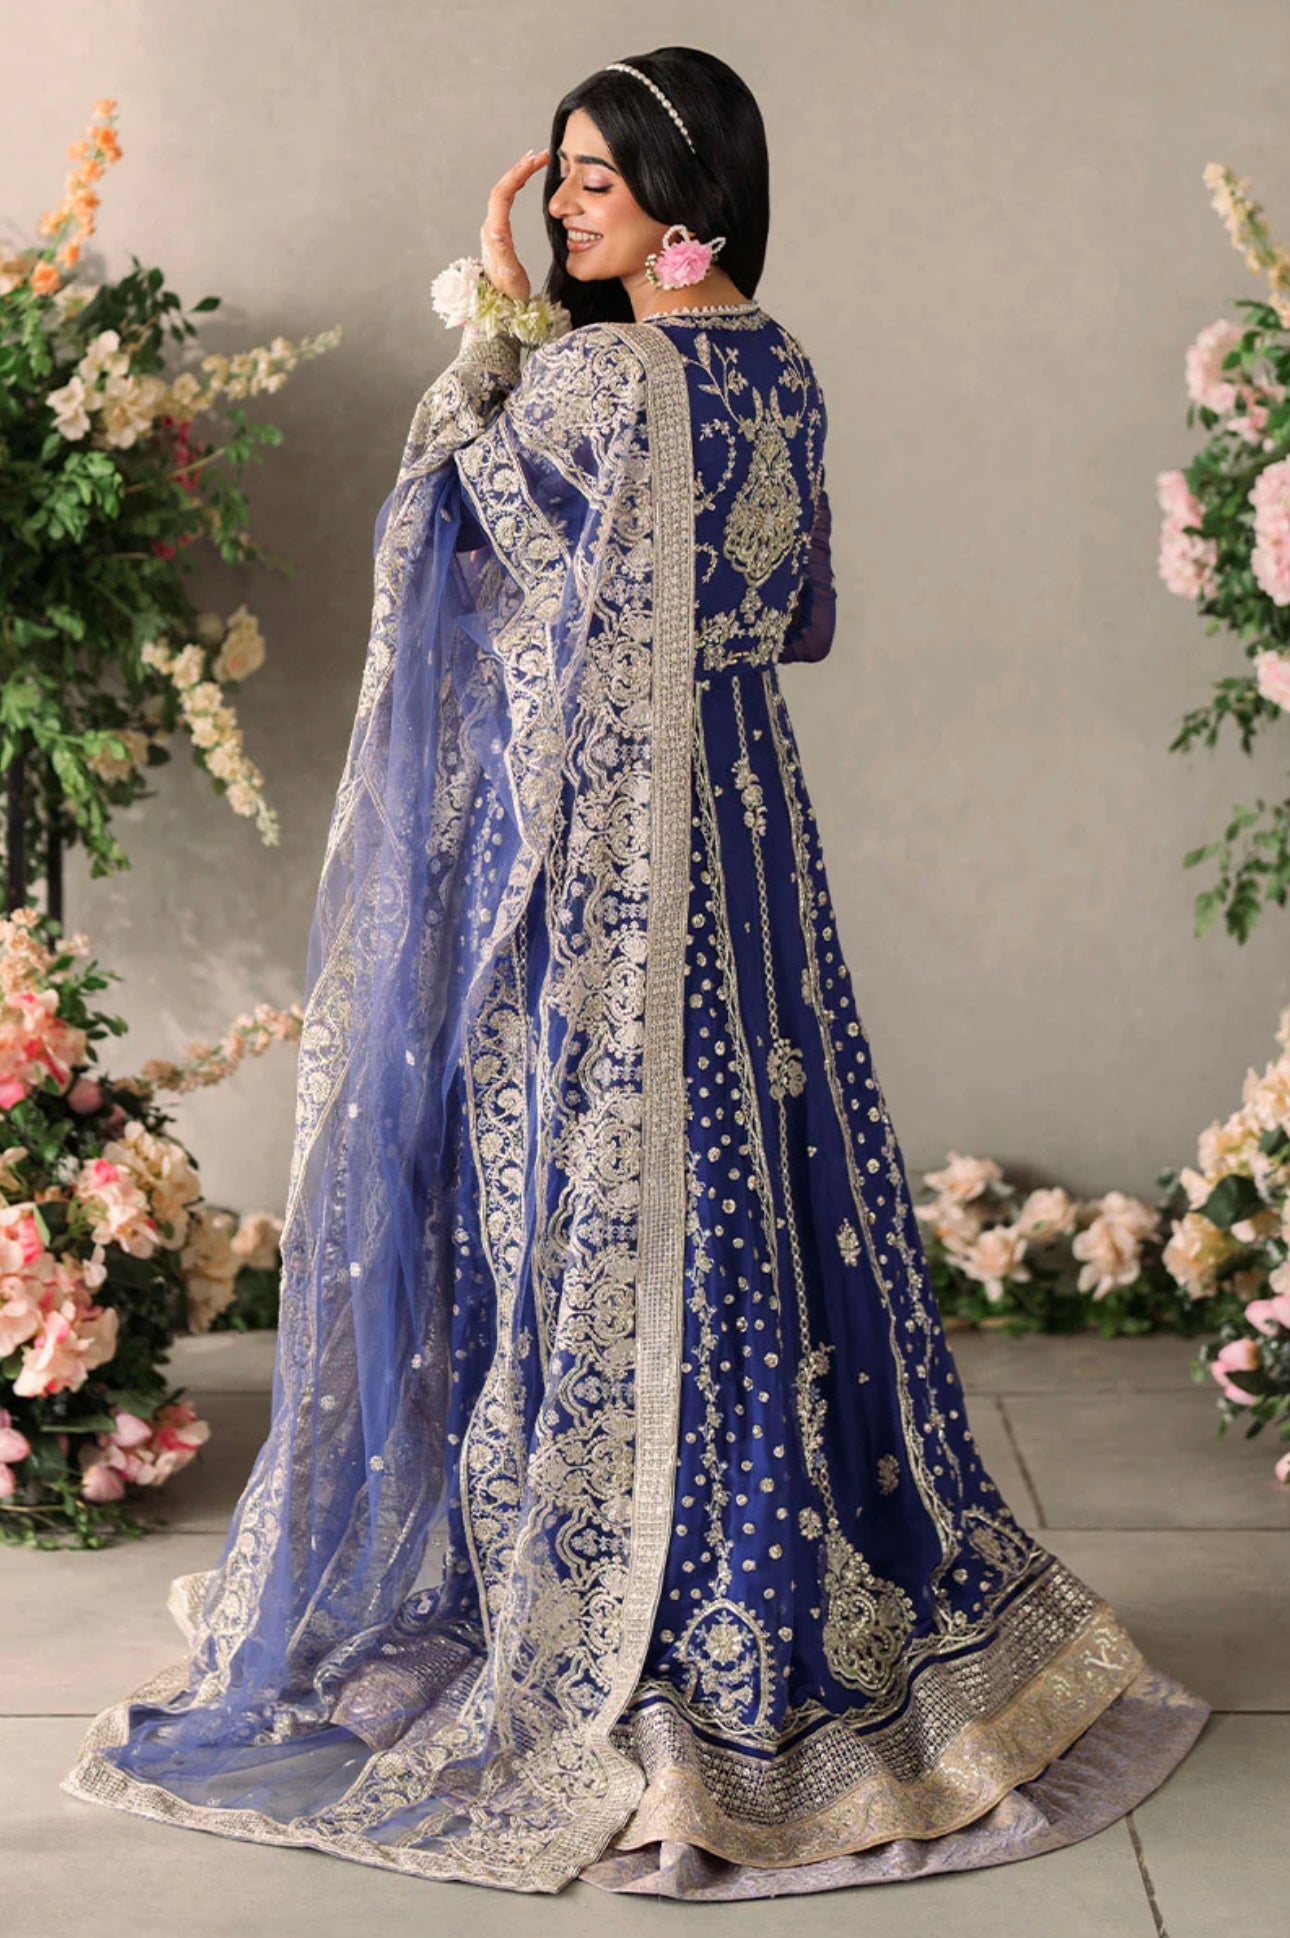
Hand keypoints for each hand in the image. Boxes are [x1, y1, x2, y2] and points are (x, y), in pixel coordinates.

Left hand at [481, 148, 548, 303]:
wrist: (500, 309)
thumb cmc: (508, 296)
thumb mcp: (509, 276)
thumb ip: (503, 254)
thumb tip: (496, 230)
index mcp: (495, 232)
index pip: (503, 193)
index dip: (519, 174)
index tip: (536, 161)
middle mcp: (491, 227)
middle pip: (503, 188)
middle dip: (520, 168)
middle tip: (539, 155)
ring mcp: (494, 230)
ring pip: (504, 193)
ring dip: (518, 174)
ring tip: (534, 161)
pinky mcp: (499, 234)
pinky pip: (506, 202)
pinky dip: (517, 187)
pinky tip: (525, 182)